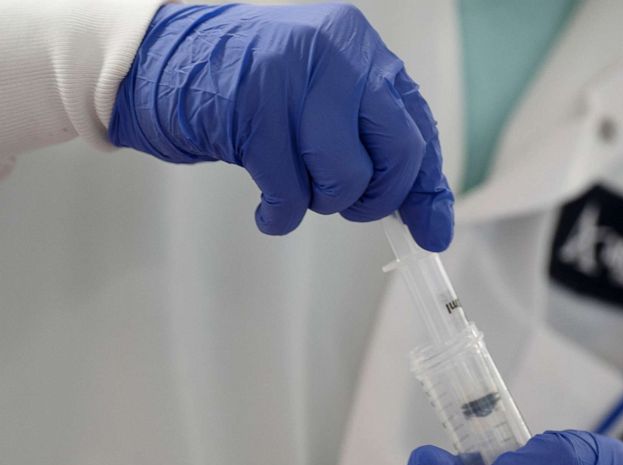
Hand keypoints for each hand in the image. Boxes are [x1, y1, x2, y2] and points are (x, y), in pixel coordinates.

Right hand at [109, 3, 452, 248]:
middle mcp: (339, 51)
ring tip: (294, 185)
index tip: (432, 230)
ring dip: (322, 200)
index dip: (427, 186)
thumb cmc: (248, 90)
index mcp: (361, 47)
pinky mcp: (254, 106)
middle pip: (399, 151)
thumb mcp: (321, 102)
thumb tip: (429, 218)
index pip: (418, 126)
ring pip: (347, 175)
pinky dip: (282, 214)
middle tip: (348, 204)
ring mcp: (296, 74)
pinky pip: (291, 190)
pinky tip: (268, 209)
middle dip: (377, 196)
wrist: (162, 62)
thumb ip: (372, 143)